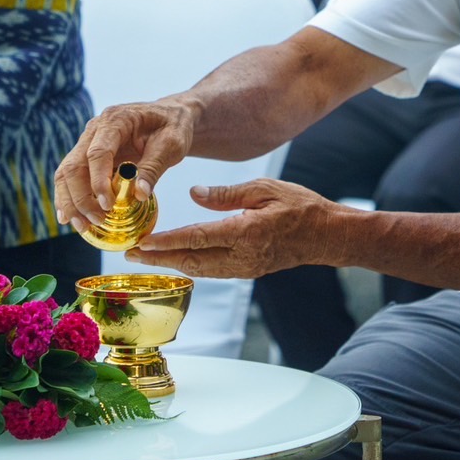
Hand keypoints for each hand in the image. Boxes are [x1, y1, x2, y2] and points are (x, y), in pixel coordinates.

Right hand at [53, 101, 196, 227]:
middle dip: (81, 197)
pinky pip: (71, 178)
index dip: (98, 181)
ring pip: (66, 173)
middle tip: (97, 220)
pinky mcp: (88, 156)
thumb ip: (154, 168)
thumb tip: (139, 194)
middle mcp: (95, 129)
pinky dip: (68, 198)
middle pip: (74, 165)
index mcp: (116, 120)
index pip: (97, 152)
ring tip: (82, 226)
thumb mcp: (172, 145)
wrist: (170, 117)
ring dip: (70, 202)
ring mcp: (88, 142)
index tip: (107, 205)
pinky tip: (69, 218)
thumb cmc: (173, 126)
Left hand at [125, 179, 352, 277]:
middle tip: (130, 254)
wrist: (328, 236)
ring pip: (200, 270)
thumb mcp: (265, 188)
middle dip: (159, 259)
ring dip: (171, 264)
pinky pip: (213, 271)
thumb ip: (227, 193)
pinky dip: (190, 265)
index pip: (197, 238)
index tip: (142, 242)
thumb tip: (194, 194)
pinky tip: (176, 258)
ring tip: (146, 257)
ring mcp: (245, 268)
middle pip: (192, 260)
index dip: (167, 242)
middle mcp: (243, 256)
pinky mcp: (248, 271)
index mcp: (246, 232)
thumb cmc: (301, 206)